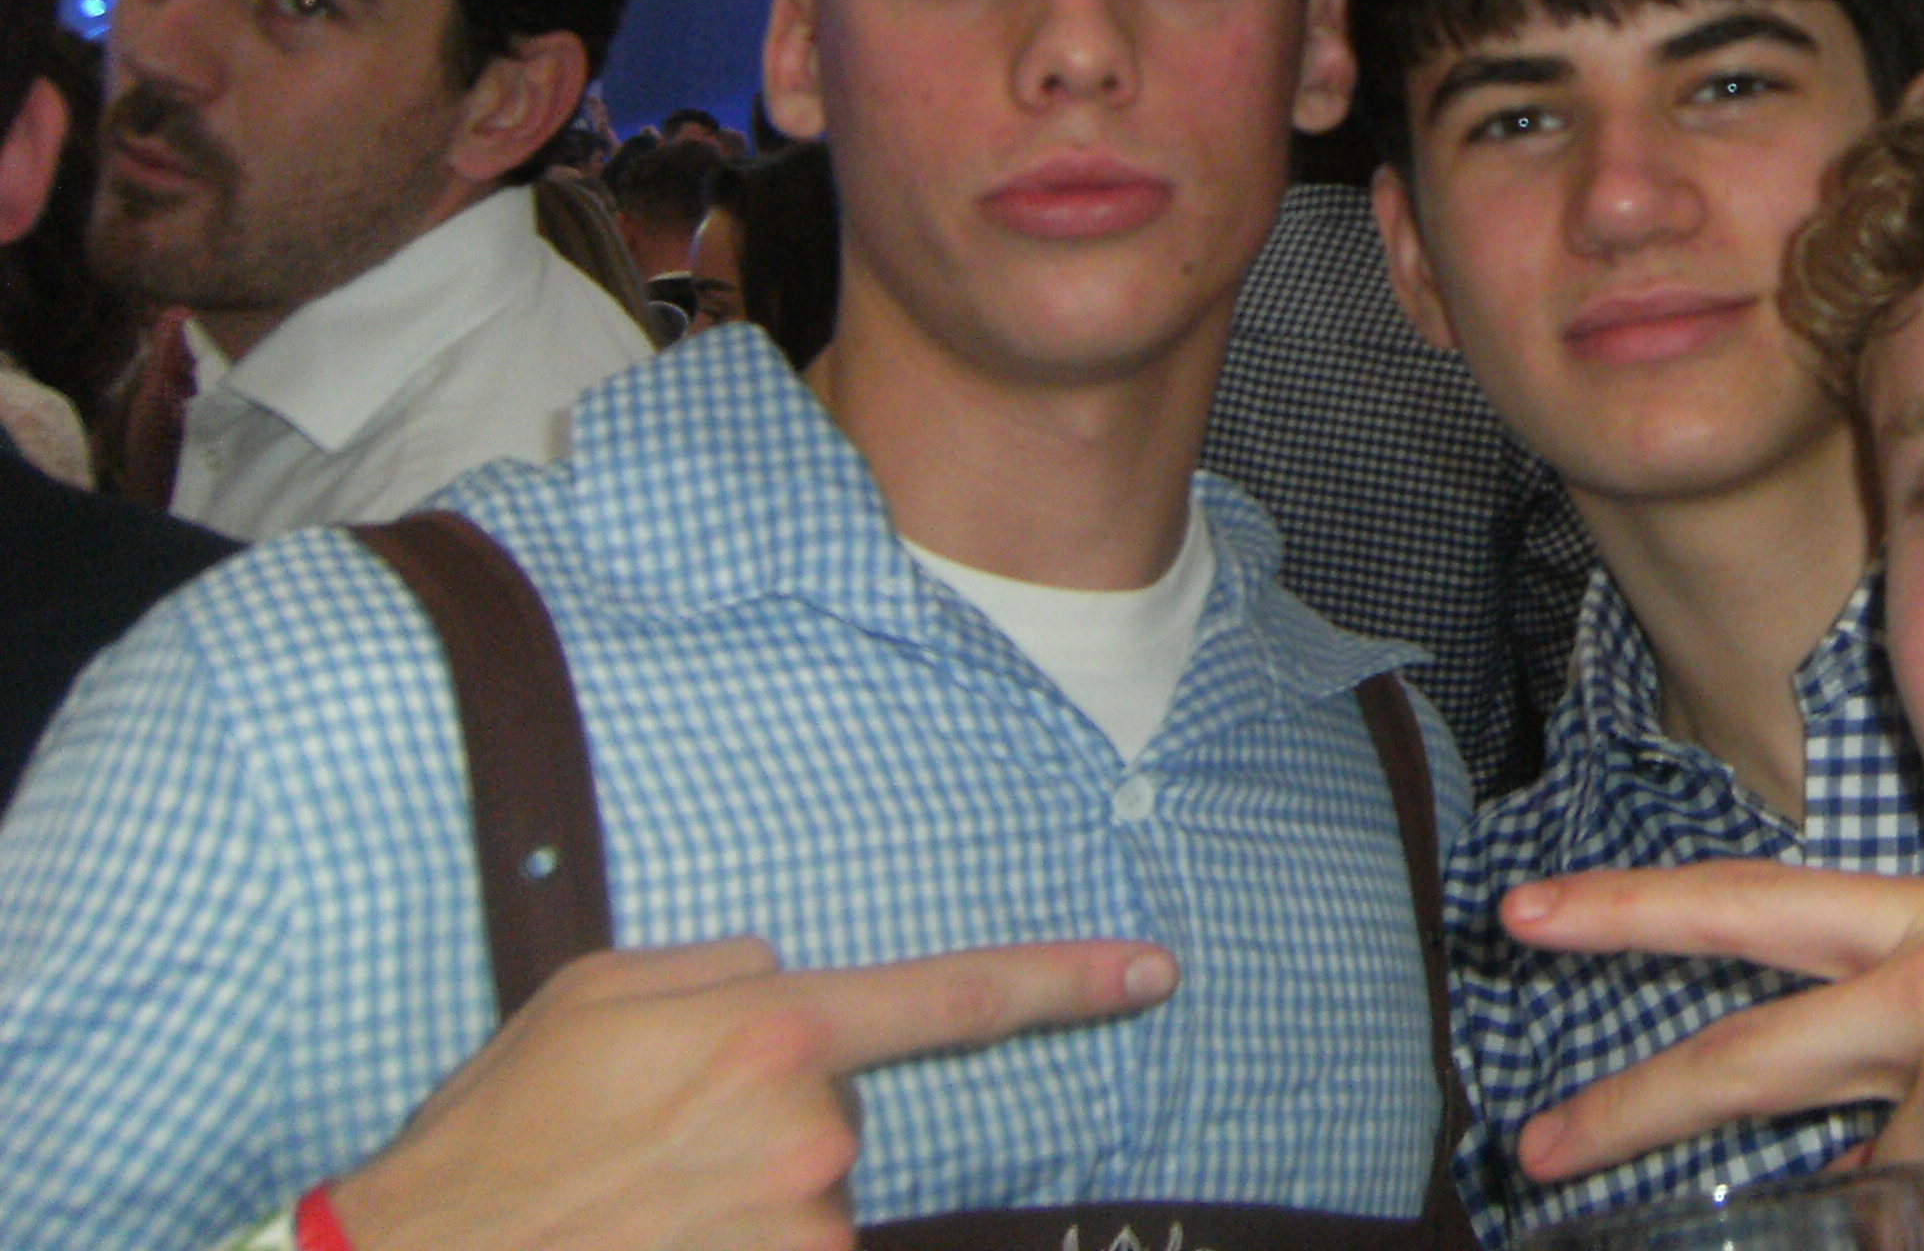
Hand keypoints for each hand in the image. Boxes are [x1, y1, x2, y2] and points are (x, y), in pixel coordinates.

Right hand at [330, 935, 1177, 1250]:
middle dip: (768, 1110)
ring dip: (740, 1192)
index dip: (1067, 982)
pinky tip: (648, 1236)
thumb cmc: (496, 1133)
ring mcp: (801, 1230)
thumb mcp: (597, 993)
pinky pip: (786, 1248)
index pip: (955, 998)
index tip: (1156, 972)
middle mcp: (808, 1133)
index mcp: (773, 1030)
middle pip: (839, 1102)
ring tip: (631, 1200)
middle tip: (648, 1136)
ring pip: (810, 1189)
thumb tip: (788, 984)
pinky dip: (730, 1241)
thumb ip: (723, 970)